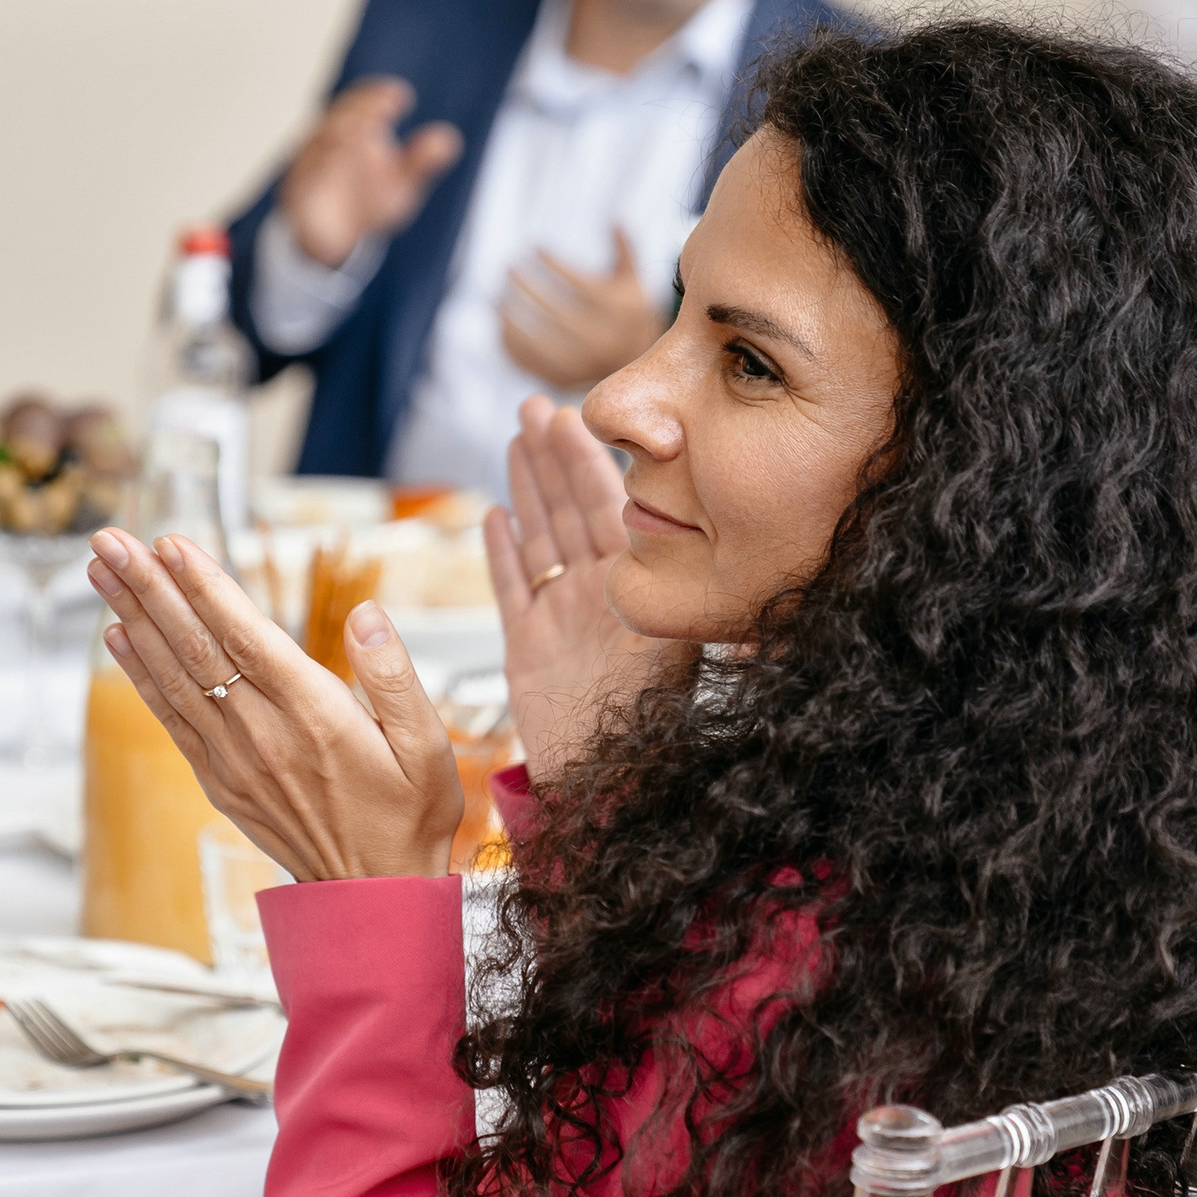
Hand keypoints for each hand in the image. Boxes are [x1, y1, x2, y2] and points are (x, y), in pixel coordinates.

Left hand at [88, 527, 461, 881]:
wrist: (374, 899)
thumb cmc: (409, 816)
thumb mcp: (429, 746)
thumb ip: (395, 676)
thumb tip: (365, 614)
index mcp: (316, 715)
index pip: (246, 636)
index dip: (205, 587)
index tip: (169, 542)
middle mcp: (264, 734)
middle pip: (195, 648)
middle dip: (148, 588)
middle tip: (109, 540)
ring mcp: (235, 760)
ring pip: (174, 677)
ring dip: (132, 619)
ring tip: (99, 570)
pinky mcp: (221, 782)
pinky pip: (172, 719)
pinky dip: (141, 676)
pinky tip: (118, 638)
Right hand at [280, 78, 463, 269]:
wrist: (336, 241)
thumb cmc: (367, 201)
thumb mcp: (401, 184)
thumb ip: (420, 162)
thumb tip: (449, 140)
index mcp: (352, 131)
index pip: (363, 104)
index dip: (378, 97)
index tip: (401, 97)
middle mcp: (327, 142)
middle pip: (339, 116)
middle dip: (360, 109)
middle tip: (382, 108)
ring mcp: (309, 165)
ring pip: (319, 142)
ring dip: (339, 132)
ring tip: (362, 129)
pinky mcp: (296, 191)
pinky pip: (304, 176)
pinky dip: (318, 166)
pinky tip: (336, 158)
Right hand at [482, 396, 697, 779]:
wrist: (601, 789)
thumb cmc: (642, 733)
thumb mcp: (670, 655)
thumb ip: (671, 604)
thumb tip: (701, 544)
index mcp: (629, 589)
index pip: (606, 509)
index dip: (589, 463)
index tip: (577, 416)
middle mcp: (596, 596)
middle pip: (569, 512)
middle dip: (552, 458)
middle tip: (536, 407)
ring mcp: (561, 618)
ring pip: (540, 539)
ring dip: (528, 489)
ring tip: (517, 440)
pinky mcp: (528, 649)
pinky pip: (513, 590)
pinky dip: (502, 554)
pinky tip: (494, 515)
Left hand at [499, 227, 665, 388]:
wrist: (638, 369)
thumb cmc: (628, 313)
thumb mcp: (633, 279)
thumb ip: (624, 248)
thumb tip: (612, 216)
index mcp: (621, 313)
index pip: (581, 285)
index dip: (554, 264)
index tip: (535, 246)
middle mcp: (603, 342)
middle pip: (555, 314)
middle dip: (527, 288)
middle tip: (507, 267)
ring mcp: (582, 366)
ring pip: (537, 343)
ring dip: (511, 319)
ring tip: (495, 298)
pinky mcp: (564, 382)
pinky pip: (529, 365)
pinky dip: (510, 345)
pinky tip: (500, 324)